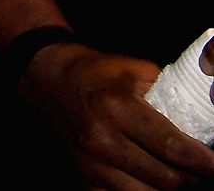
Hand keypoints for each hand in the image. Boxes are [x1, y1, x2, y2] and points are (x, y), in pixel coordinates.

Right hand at [23, 42, 213, 189]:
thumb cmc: (100, 73)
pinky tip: (152, 183)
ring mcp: (90, 162)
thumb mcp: (139, 71)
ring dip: (170, 190)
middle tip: (204, 174)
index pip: (174, 148)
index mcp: (117, 108)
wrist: (53, 81)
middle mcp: (101, 138)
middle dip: (194, 180)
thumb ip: (172, 95)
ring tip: (181, 179)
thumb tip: (206, 122)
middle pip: (166, 179)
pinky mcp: (84, 176)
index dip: (205, 163)